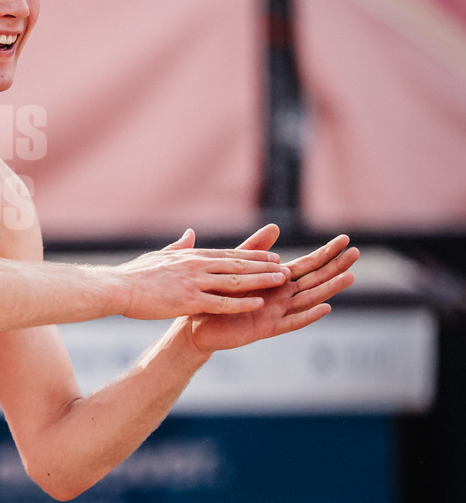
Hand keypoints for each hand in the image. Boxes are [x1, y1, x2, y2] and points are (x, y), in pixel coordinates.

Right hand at [119, 227, 290, 319]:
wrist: (117, 287)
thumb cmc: (134, 275)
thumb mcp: (158, 256)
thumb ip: (178, 246)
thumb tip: (190, 234)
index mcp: (190, 256)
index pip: (227, 254)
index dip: (251, 256)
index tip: (270, 256)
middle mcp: (195, 265)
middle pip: (237, 264)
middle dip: (264, 266)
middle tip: (285, 267)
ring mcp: (193, 283)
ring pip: (235, 280)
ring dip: (261, 281)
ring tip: (282, 282)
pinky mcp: (188, 300)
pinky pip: (221, 302)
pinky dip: (241, 303)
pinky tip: (258, 304)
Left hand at [185, 224, 358, 354]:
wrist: (198, 324)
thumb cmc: (218, 296)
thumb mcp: (237, 267)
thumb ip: (255, 250)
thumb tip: (275, 226)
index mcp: (275, 281)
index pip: (306, 264)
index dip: (325, 252)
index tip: (345, 239)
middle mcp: (282, 297)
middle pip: (314, 279)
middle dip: (335, 266)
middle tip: (357, 252)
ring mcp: (277, 313)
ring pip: (309, 300)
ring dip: (329, 289)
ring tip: (350, 276)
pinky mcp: (266, 328)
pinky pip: (291, 322)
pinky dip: (308, 315)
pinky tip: (326, 307)